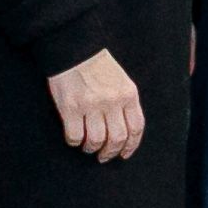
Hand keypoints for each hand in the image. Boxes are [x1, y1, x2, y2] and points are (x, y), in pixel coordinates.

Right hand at [46, 48, 145, 162]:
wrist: (75, 50)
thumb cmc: (98, 67)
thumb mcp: (122, 81)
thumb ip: (126, 102)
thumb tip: (126, 130)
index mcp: (129, 94)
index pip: (136, 127)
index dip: (131, 145)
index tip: (125, 154)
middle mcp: (112, 101)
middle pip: (118, 138)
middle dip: (112, 152)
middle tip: (104, 156)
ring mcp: (91, 105)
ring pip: (96, 140)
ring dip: (92, 148)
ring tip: (88, 148)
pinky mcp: (71, 107)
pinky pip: (75, 135)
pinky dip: (75, 142)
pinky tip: (74, 139)